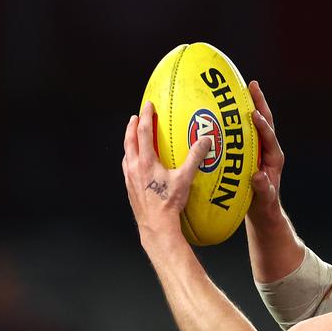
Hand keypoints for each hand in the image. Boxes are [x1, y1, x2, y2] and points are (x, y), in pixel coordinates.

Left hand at [122, 101, 211, 242]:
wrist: (155, 225)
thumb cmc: (168, 203)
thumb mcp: (184, 178)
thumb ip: (195, 157)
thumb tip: (205, 141)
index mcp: (146, 161)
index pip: (143, 132)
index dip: (146, 117)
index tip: (147, 106)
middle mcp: (134, 167)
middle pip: (129, 140)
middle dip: (132, 126)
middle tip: (136, 117)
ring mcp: (129, 178)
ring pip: (126, 153)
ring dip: (129, 142)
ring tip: (133, 137)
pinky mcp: (130, 188)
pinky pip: (127, 167)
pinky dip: (130, 158)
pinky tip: (136, 163)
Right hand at [248, 81, 284, 217]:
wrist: (262, 209)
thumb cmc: (263, 205)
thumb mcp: (264, 199)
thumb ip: (263, 188)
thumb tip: (258, 176)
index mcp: (274, 158)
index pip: (269, 137)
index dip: (262, 125)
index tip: (253, 114)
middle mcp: (268, 150)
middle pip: (265, 121)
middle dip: (259, 102)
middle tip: (252, 84)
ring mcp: (260, 149)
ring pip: (255, 123)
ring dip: (249, 105)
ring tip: (240, 88)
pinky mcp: (251, 151)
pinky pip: (244, 131)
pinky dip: (237, 118)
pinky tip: (225, 108)